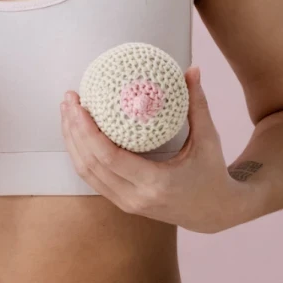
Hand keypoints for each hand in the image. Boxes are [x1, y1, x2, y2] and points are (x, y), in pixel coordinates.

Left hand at [61, 67, 254, 232]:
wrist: (216, 213)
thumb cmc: (212, 174)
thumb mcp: (208, 139)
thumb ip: (197, 104)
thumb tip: (192, 69)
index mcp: (155, 183)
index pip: (108, 157)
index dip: (87, 130)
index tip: (79, 103)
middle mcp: (135, 198)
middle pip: (90, 164)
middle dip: (73, 130)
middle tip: (69, 99)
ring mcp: (126, 204)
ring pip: (86, 173)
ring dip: (71, 142)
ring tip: (67, 111)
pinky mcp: (122, 203)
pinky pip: (93, 178)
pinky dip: (80, 154)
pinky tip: (77, 132)